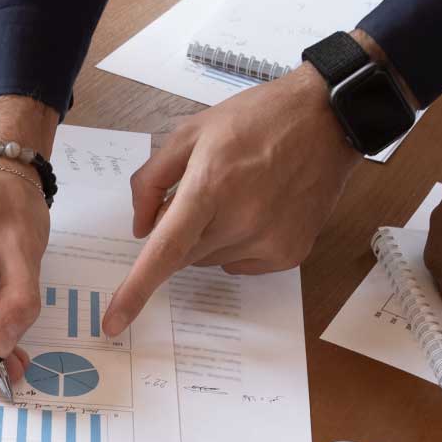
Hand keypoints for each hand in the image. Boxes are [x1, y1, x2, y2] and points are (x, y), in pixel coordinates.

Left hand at [101, 64, 357, 336]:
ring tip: (237, 194)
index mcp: (210, 187)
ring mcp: (268, 241)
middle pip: (183, 256)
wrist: (326, 120)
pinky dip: (237, 245)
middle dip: (179, 232)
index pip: (165, 251)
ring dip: (209, 237)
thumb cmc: (257, 120)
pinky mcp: (289, 254)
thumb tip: (140, 228)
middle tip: (201, 195)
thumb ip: (153, 179)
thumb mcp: (192, 133)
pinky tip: (257, 209)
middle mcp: (240, 221)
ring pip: (210, 260)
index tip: (115, 322)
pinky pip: (240, 265)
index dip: (136, 290)